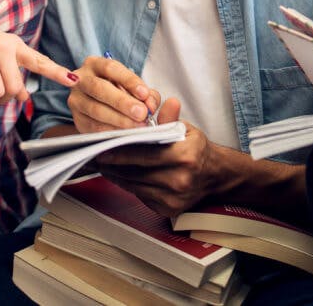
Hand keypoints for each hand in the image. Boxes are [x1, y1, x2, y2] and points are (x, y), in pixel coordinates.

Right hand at [67, 56, 160, 132]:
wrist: (102, 105)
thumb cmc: (120, 91)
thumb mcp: (133, 86)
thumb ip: (146, 94)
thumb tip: (150, 106)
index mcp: (95, 64)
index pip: (111, 68)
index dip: (129, 81)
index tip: (144, 94)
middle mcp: (80, 79)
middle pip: (99, 88)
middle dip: (122, 102)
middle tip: (141, 113)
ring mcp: (76, 100)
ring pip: (95, 109)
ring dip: (119, 119)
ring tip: (137, 124)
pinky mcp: (77, 119)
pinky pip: (93, 126)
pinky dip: (112, 130)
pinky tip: (126, 132)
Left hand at [95, 99, 222, 216]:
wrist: (215, 176)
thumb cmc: (198, 151)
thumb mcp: (187, 129)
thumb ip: (170, 118)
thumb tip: (166, 102)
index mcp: (184, 156)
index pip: (144, 154)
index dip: (120, 153)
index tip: (103, 149)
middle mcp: (179, 179)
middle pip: (135, 172)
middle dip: (113, 165)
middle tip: (97, 156)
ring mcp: (173, 198)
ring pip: (135, 186)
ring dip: (117, 176)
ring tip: (105, 165)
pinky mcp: (168, 209)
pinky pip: (141, 196)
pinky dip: (129, 186)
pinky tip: (121, 176)